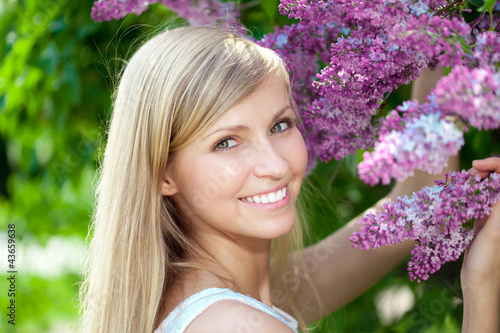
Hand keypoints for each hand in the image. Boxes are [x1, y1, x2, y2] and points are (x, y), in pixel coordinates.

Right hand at [460, 157, 499, 332]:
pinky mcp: (483, 220)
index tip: (477, 166)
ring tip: (461, 182)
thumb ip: (498, 208)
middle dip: (486, 169)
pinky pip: (477, 199)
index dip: (496, 165)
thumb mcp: (493, 233)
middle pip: (498, 179)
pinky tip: (457, 194)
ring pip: (487, 187)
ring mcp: (493, 214)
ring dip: (475, 180)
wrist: (478, 283)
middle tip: (469, 172)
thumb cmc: (487, 261)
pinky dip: (468, 192)